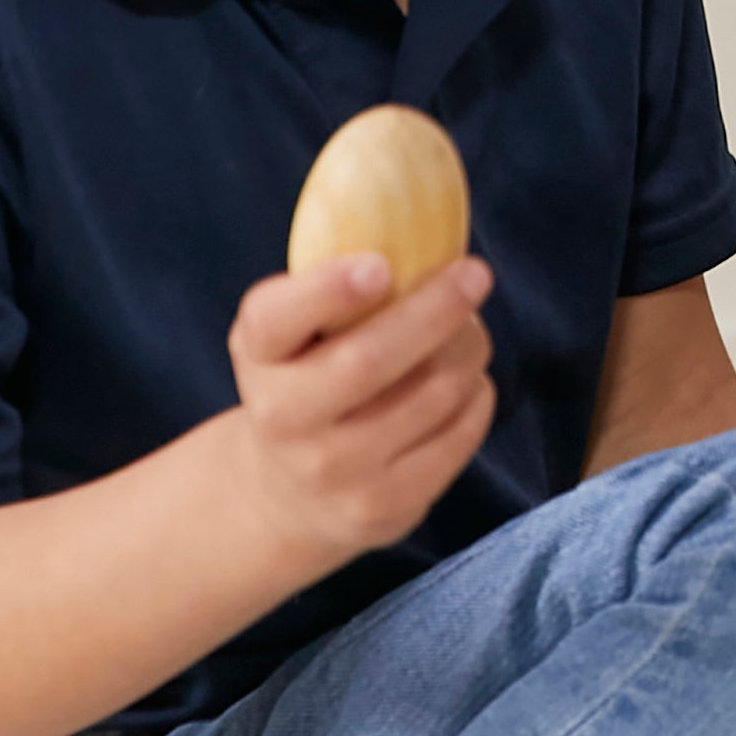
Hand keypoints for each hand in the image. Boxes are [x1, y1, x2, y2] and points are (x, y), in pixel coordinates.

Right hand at [223, 251, 496, 578]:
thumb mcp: (298, 328)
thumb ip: (338, 282)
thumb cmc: (310, 376)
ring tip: (467, 330)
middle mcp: (283, 419)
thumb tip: (423, 228)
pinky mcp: (383, 508)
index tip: (379, 266)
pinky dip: (476, 394)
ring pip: (431, 393)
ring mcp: (333, 473)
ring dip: (467, 348)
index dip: (326, 292)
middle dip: (436, 310)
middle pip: (367, 361)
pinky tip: (463, 383)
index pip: (275, 321)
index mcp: (259, 355)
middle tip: (475, 274)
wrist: (291, 492)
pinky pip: (459, 433)